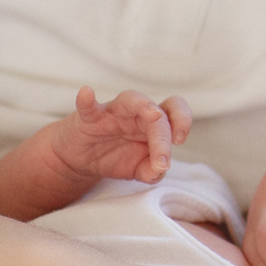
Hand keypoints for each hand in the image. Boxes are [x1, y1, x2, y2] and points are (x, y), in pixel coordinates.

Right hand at [55, 87, 191, 184]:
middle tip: (162, 162)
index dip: (182, 120)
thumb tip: (158, 172)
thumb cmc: (116, 157)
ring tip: (153, 114)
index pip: (174, 112)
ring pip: (131, 99)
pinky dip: (87, 100)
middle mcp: (137, 113)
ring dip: (144, 105)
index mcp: (153, 124)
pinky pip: (89, 107)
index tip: (180, 141)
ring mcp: (113, 113)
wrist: (83, 160)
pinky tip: (86, 92)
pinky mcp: (89, 118)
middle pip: (157, 113)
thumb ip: (151, 172)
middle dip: (163, 137)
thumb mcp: (137, 169)